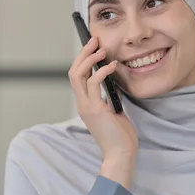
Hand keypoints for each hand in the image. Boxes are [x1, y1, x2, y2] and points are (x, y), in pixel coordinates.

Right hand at [68, 36, 137, 188]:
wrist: (121, 154)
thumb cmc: (120, 136)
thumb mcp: (114, 111)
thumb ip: (109, 97)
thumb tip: (114, 82)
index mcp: (85, 104)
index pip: (77, 77)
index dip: (83, 60)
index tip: (93, 47)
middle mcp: (82, 104)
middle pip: (73, 72)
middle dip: (83, 54)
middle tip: (94, 40)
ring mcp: (87, 106)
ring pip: (78, 75)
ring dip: (90, 59)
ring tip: (102, 49)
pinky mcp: (96, 109)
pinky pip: (94, 83)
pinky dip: (102, 71)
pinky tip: (112, 65)